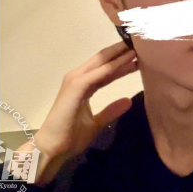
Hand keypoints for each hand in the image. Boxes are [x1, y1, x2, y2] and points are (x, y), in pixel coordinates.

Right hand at [15, 41, 137, 185]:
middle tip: (140, 43)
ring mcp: (75, 80)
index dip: (121, 63)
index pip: (105, 70)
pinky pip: (98, 74)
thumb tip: (128, 101)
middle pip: (103, 60)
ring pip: (101, 63)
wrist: (52, 148)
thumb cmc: (70, 137)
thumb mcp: (97, 123)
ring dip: (119, 54)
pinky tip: (127, 60)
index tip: (139, 57)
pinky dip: (112, 66)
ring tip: (137, 46)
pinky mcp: (75, 86)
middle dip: (121, 51)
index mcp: (83, 86)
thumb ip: (111, 110)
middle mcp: (78, 78)